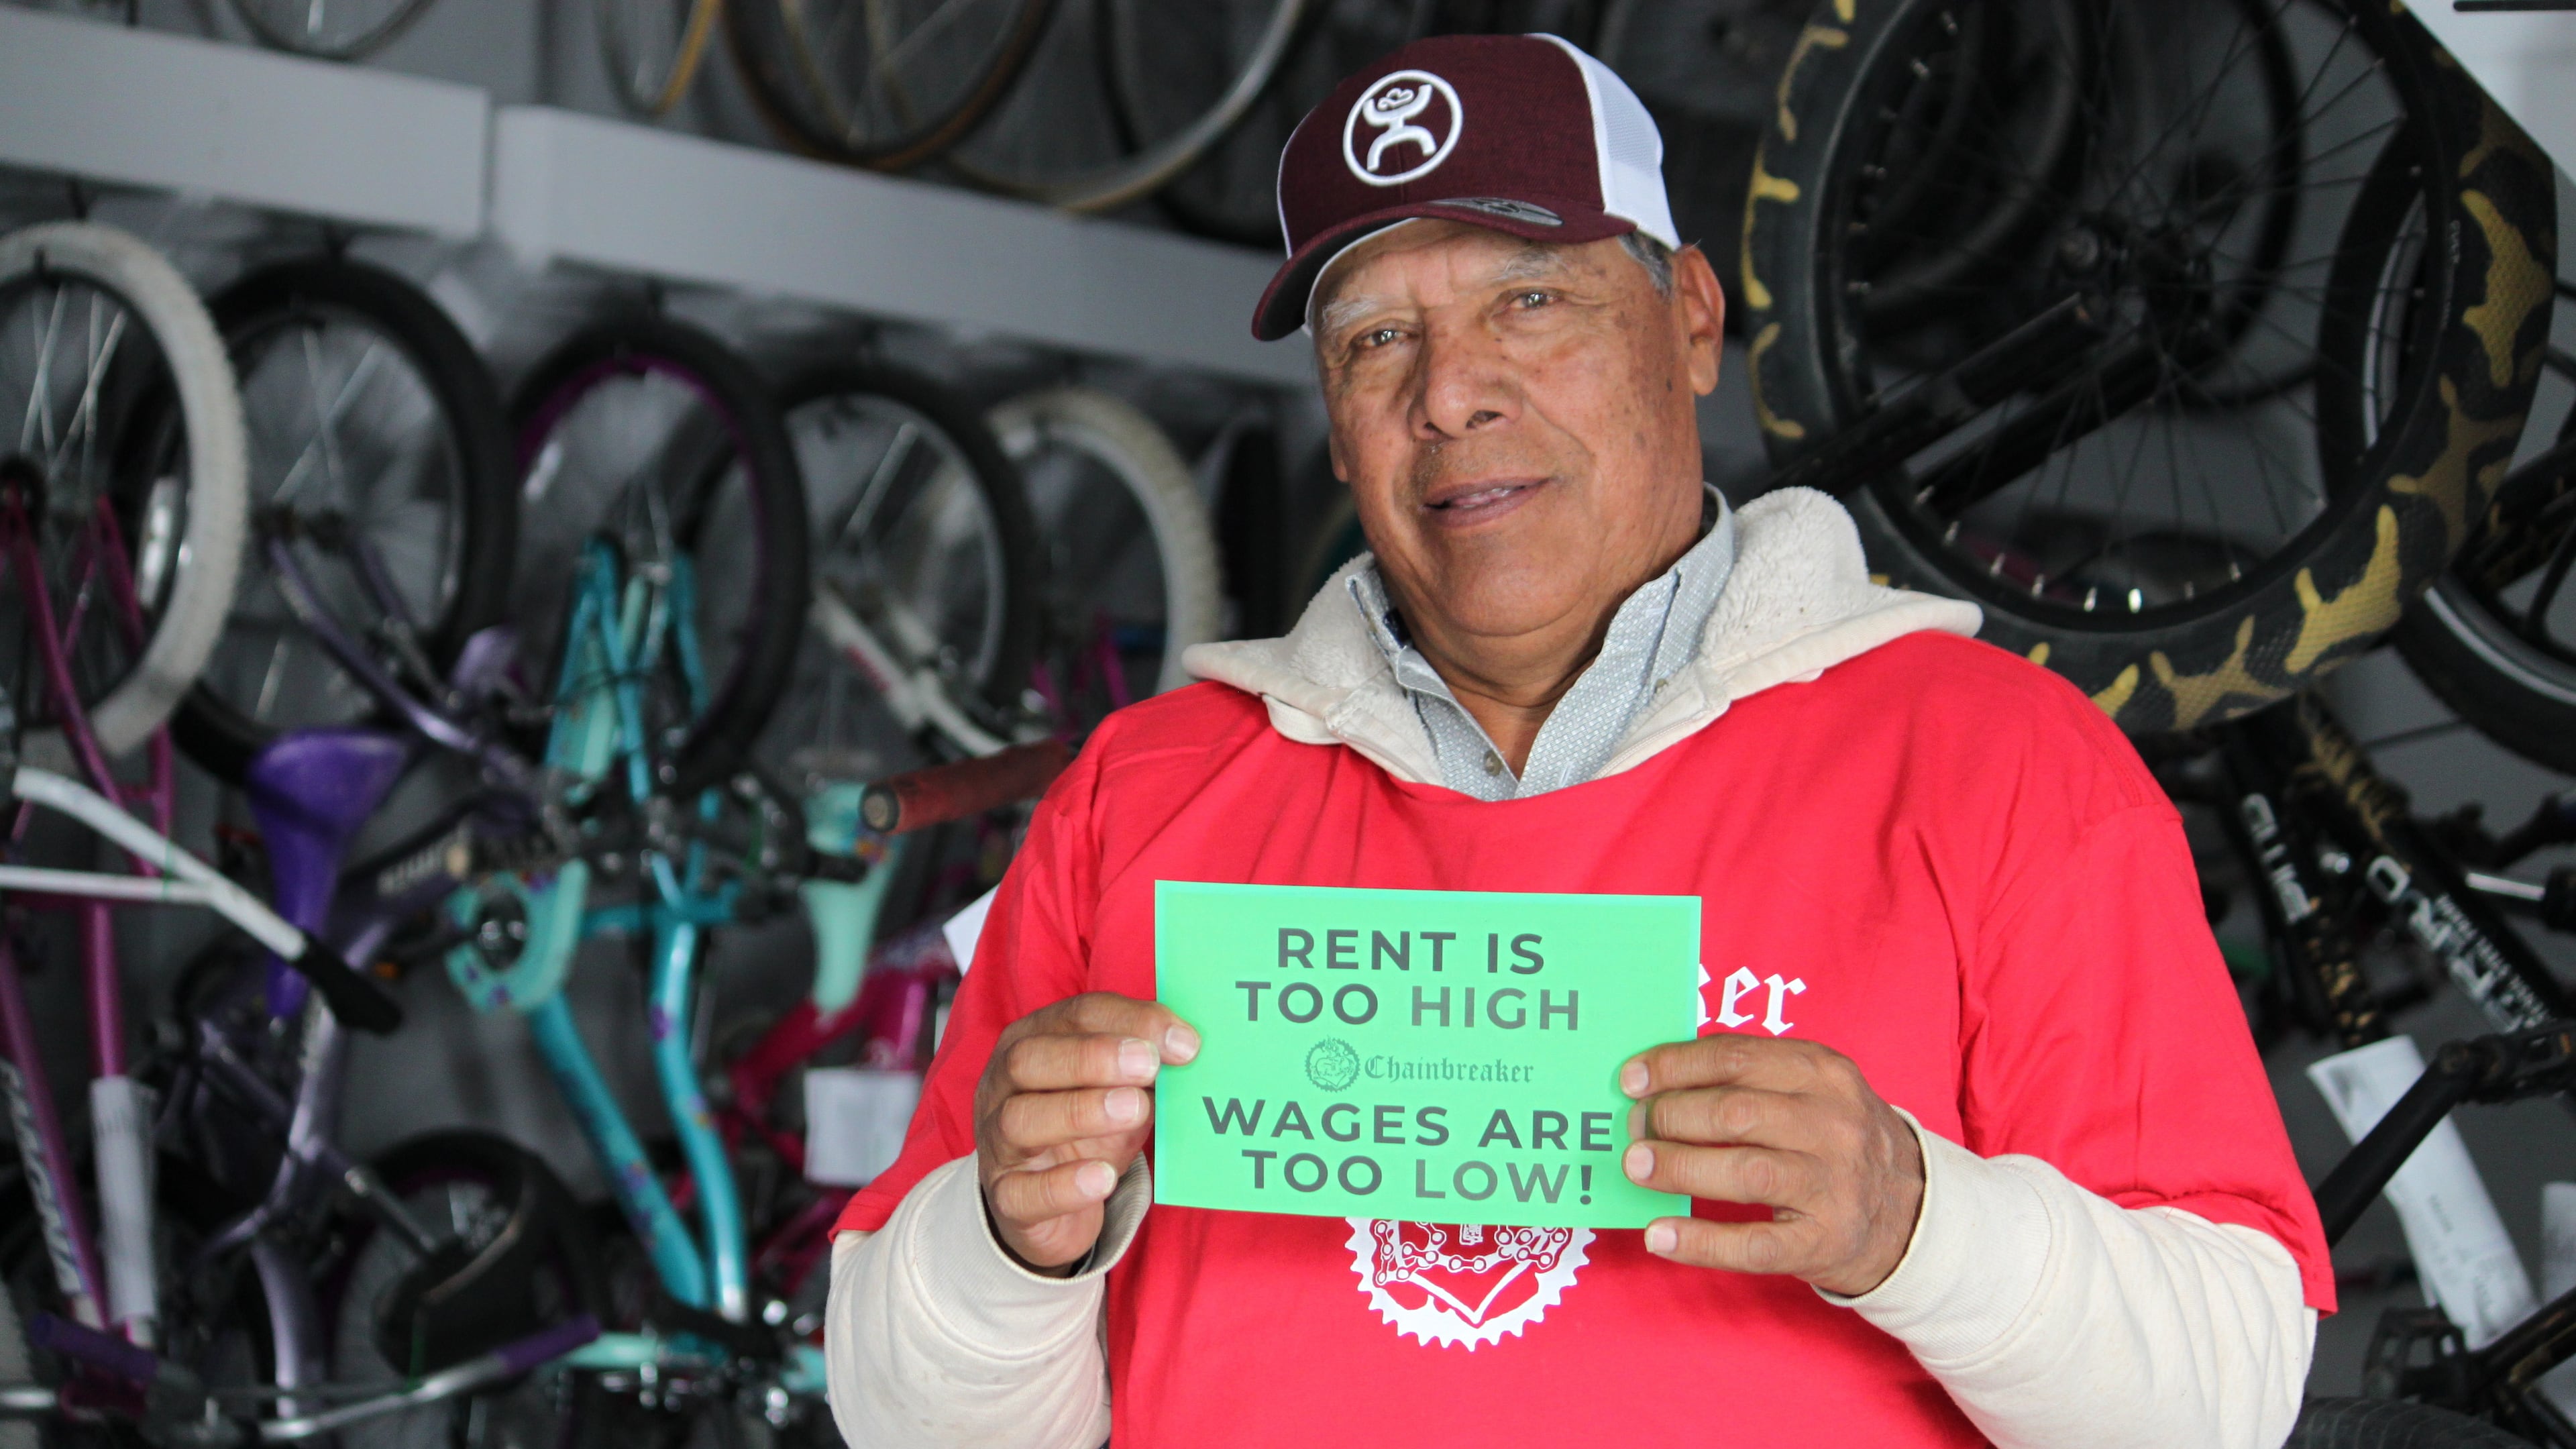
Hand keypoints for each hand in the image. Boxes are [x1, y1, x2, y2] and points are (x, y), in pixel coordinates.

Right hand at [973, 992, 1199, 1273]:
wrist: (1051, 1205)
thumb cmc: (1088, 1131)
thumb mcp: (1118, 1090)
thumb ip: (1146, 1068)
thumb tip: (1187, 1048)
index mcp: (1033, 1042)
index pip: (1074, 1016)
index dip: (1129, 1021)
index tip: (1183, 1042)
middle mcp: (1003, 1087)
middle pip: (1029, 1059)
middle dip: (1091, 1057)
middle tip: (1147, 1065)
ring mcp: (998, 1144)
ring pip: (1020, 1120)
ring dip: (1079, 1111)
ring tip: (1133, 1110)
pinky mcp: (1007, 1198)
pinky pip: (1024, 1192)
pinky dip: (1063, 1185)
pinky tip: (1103, 1177)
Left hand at [1618, 1035, 1923, 1295]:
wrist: (1910, 1212)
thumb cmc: (1836, 1141)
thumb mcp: (1813, 1090)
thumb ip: (1750, 1077)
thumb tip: (1659, 1077)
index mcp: (1824, 1074)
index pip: (1736, 1057)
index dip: (1675, 1067)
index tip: (1632, 1080)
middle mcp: (1834, 1125)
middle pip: (1735, 1113)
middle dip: (1671, 1117)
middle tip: (1634, 1129)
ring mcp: (1832, 1186)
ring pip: (1745, 1172)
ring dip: (1679, 1167)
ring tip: (1636, 1166)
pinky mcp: (1823, 1242)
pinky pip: (1753, 1244)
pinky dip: (1701, 1241)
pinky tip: (1660, 1235)